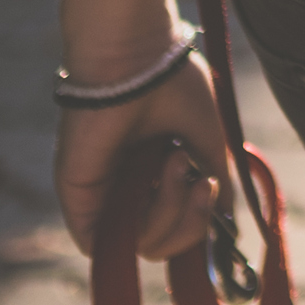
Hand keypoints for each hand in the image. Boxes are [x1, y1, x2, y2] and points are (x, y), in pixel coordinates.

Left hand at [55, 51, 237, 263]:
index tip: (211, 186)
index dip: (199, 220)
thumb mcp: (207, 141)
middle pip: (163, 244)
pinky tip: (158, 181)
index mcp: (154, 174)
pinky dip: (141, 225)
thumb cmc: (172, 85)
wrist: (135, 59)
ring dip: (172, 210)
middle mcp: (128, 189)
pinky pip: (106, 243)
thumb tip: (225, 220)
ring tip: (173, 160)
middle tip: (200, 183)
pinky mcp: (79, 202)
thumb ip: (216, 182)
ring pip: (143, 244)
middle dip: (192, 224)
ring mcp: (103, 197)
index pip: (177, 225)